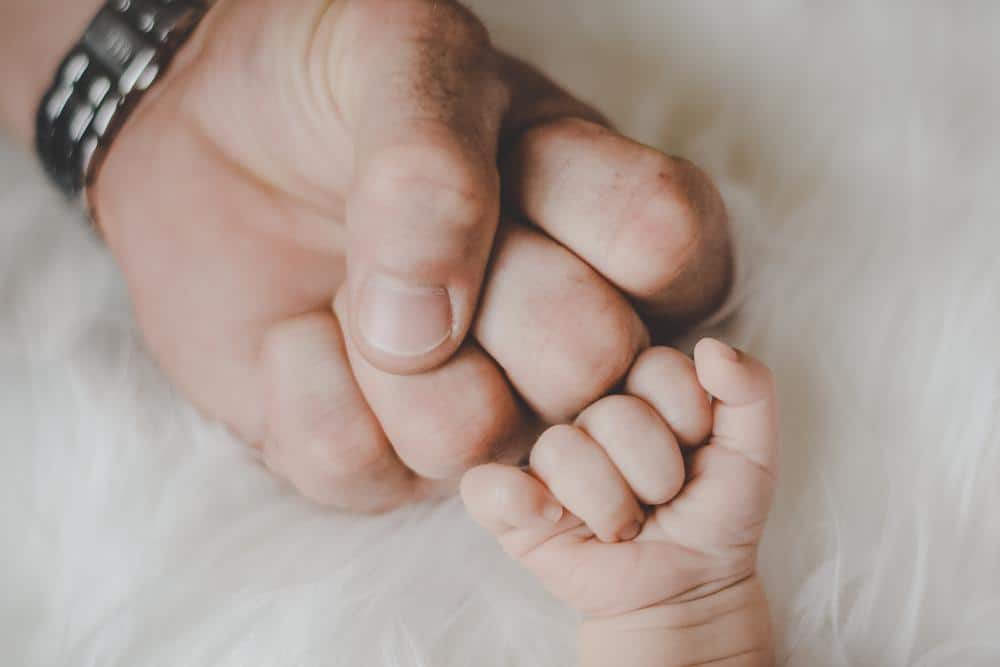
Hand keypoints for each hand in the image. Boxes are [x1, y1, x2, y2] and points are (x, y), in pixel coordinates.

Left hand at [86, 0, 731, 509]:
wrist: (206, 130)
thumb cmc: (326, 84)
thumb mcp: (394, 51)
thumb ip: (432, 158)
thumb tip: (429, 330)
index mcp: (607, 220)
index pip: (672, 253)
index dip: (585, 217)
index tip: (519, 164)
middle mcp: (562, 333)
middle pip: (588, 361)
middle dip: (481, 286)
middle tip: (413, 229)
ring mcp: (477, 407)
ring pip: (475, 437)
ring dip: (380, 350)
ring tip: (350, 283)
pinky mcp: (380, 461)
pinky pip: (357, 465)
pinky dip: (300, 386)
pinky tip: (296, 332)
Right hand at [462, 340, 777, 664]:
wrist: (688, 590)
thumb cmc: (715, 516)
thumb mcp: (754, 454)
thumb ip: (751, 391)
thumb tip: (710, 348)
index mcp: (637, 392)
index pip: (658, 369)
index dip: (689, 420)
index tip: (699, 454)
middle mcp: (586, 417)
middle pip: (615, 416)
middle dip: (656, 475)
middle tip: (662, 501)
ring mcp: (544, 461)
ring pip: (563, 451)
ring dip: (613, 506)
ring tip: (626, 526)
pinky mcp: (510, 506)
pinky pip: (487, 487)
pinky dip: (517, 500)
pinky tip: (553, 519)